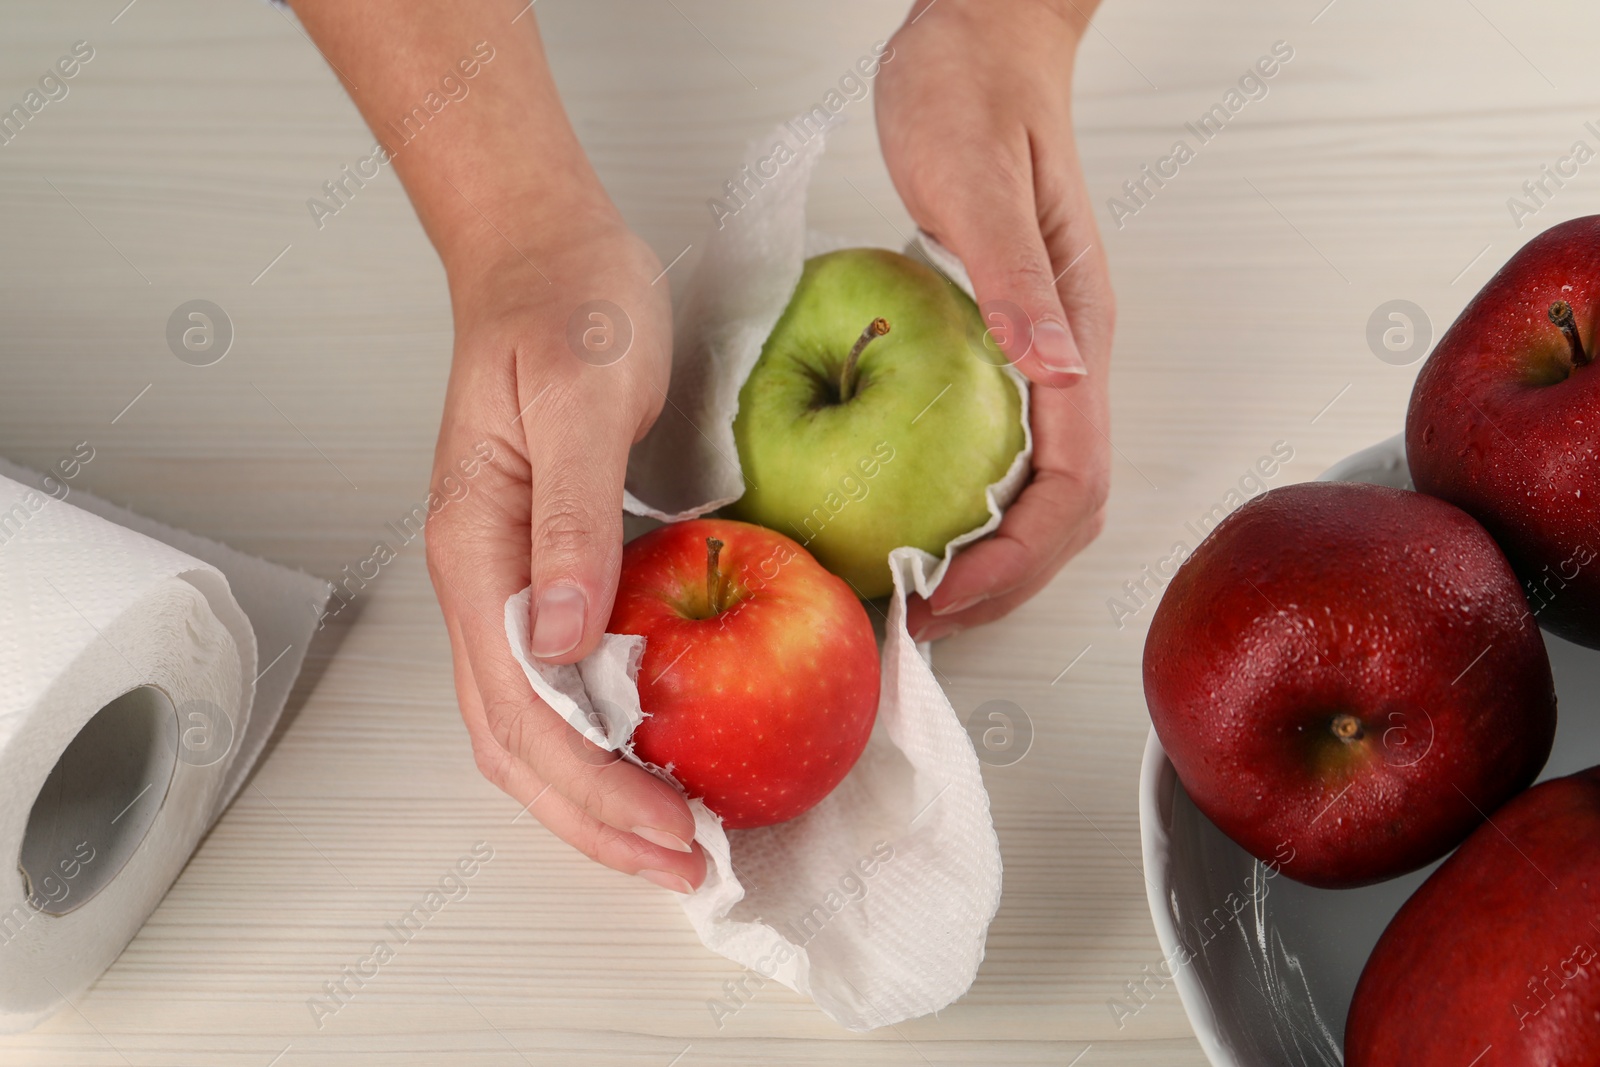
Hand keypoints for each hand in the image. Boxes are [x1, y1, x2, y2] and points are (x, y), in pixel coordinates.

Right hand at [424, 213, 707, 892]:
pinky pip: (562, 683)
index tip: (672, 829)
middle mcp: (480, 578)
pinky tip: (657, 758)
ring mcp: (507, 579)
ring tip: (672, 841)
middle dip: (596, 819)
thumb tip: (563, 641)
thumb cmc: (563, 304)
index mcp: (476, 546)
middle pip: (517, 739)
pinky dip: (604, 741)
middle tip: (687, 866)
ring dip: (595, 796)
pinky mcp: (546, 568)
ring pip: (532, 725)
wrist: (545, 250)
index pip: (522, 705)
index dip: (595, 784)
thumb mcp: (580, 395)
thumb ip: (572, 516)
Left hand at [875, 0, 1114, 641]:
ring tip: (920, 591)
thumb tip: (1056, 375)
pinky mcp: (1006, 346)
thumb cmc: (976, 93)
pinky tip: (917, 518)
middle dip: (1004, 581)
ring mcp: (1043, 356)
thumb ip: (1016, 280)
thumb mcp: (975, 183)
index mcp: (1076, 331)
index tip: (943, 596)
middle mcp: (1069, 356)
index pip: (1073, 482)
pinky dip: (967, 505)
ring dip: (989, 555)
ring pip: (1039, 490)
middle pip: (1066, 510)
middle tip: (923, 619)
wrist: (983, 36)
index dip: (1014, 558)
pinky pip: (1000, 451)